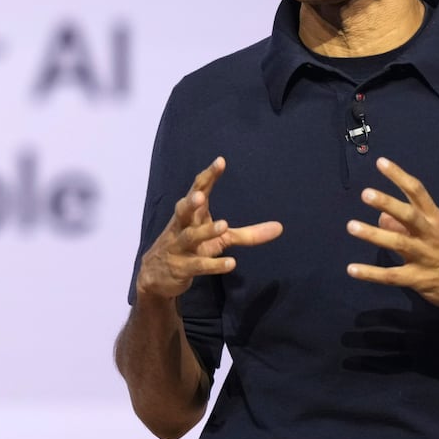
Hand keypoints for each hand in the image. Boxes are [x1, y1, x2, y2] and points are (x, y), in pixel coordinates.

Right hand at [136, 157, 283, 300]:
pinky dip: (213, 264)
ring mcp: (179, 247)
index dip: (208, 176)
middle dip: (191, 202)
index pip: (198, 190)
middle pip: (184, 210)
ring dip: (206, 231)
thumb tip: (280, 227)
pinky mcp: (181, 268)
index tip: (220, 161)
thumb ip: (249, 234)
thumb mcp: (220, 240)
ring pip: (190, 236)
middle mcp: (182, 226)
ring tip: (224, 225)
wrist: (157, 277)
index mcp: (191, 214)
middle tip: (201, 196)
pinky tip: (230, 263)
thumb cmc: (192, 249)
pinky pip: (198, 265)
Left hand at [345, 157, 438, 314]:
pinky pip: (391, 276)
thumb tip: (381, 217)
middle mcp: (430, 235)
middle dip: (387, 203)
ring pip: (398, 243)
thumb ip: (406, 224)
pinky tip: (351, 269)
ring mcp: (425, 258)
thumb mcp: (434, 232)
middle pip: (409, 215)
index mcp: (435, 219)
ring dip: (373, 234)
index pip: (417, 192)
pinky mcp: (419, 280)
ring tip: (351, 226)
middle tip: (365, 193)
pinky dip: (371, 273)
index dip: (399, 176)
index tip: (380, 162)